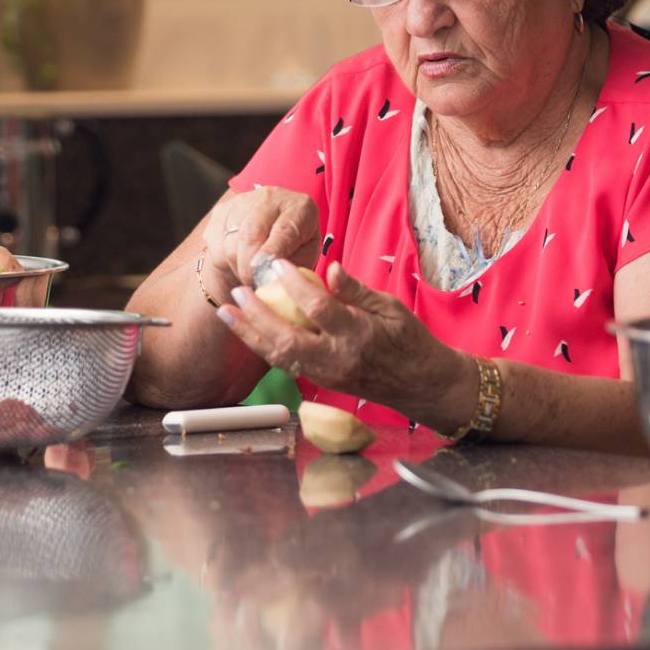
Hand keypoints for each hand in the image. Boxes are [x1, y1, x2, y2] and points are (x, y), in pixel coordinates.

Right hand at [203, 186, 318, 292]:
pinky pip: (215, 243)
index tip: (263, 269)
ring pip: (231, 241)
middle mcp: (271, 197)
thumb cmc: (294, 251)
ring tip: (250, 275)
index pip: (284, 229)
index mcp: (300, 207)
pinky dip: (224, 260)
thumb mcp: (304, 259)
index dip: (272, 251)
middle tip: (251, 283)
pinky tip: (238, 263)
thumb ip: (294, 267)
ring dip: (237, 266)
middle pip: (251, 232)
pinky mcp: (222, 210)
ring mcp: (244, 201)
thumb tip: (275, 279)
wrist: (271, 235)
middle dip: (248, 264)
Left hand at [218, 262, 473, 428]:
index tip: (276, 264)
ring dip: (250, 334)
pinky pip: (286, 364)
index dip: (294, 285)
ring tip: (228, 312)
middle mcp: (338, 359)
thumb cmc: (409, 340)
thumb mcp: (390, 307)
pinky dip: (264, 346)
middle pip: (287, 339)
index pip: (318, 308)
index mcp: (359, 335)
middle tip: (237, 291)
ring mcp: (327, 375)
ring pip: (280, 357)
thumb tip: (329, 268)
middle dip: (257, 315)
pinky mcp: (321, 383)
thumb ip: (356, 290)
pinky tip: (248, 329)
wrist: (421, 385)